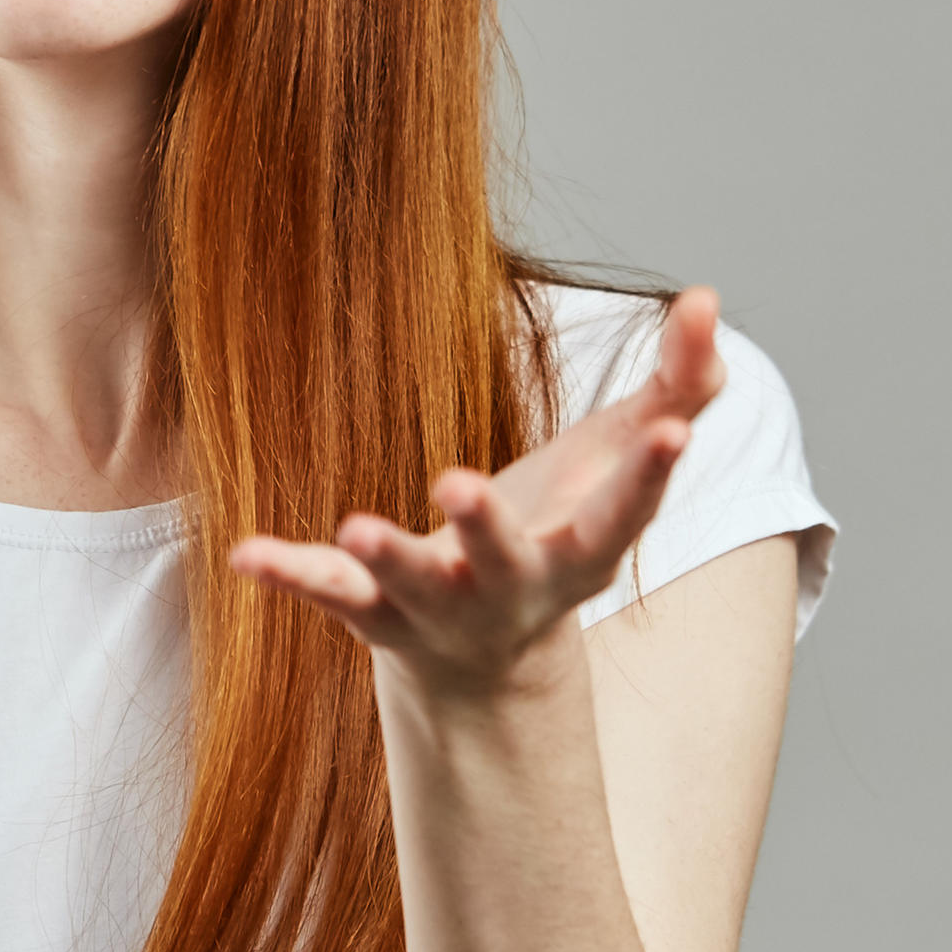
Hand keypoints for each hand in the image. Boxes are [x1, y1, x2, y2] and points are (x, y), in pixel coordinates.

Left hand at [228, 287, 726, 705]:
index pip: (627, 513)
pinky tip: (242, 554)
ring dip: (385, 559)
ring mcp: (440, 608)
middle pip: (503, 561)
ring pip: (410, 589)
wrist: (490, 653)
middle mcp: (512, 589)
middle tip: (457, 483)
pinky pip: (329, 596)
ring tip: (356, 528)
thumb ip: (679, 384)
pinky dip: (289, 576)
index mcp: (585, 550)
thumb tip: (709, 297)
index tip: (674, 434)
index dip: (652, 475)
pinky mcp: (374, 612)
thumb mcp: (623, 459)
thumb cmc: (565, 528)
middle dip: (483, 527)